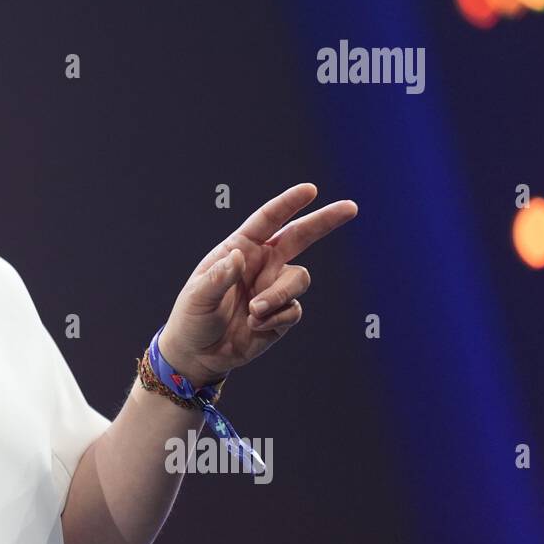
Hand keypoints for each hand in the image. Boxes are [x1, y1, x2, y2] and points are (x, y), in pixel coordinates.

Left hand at [156, 184, 357, 387]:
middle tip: (351, 208)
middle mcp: (262, 264)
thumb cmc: (192, 318)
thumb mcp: (197, 296)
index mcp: (239, 249)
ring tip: (254, 310)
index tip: (310, 190)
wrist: (199, 353)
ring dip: (279, 294)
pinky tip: (255, 326)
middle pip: (300, 236)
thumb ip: (219, 276)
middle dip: (325, 221)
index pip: (267, 221)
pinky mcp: (282, 314)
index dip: (288, 203)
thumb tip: (239, 255)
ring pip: (298, 279)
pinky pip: (293, 310)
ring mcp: (274, 288)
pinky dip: (276, 318)